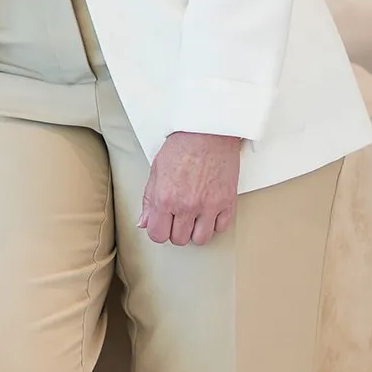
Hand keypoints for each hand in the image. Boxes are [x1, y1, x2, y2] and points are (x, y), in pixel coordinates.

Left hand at [138, 132, 242, 246]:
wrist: (208, 131)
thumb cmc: (181, 146)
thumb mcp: (156, 171)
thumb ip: (149, 200)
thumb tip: (144, 223)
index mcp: (165, 198)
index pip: (158, 235)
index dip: (158, 230)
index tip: (162, 224)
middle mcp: (186, 206)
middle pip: (179, 239)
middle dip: (176, 230)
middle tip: (178, 216)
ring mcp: (209, 206)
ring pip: (201, 239)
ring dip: (196, 231)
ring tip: (194, 217)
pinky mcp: (227, 202)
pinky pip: (221, 227)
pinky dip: (215, 223)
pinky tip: (209, 211)